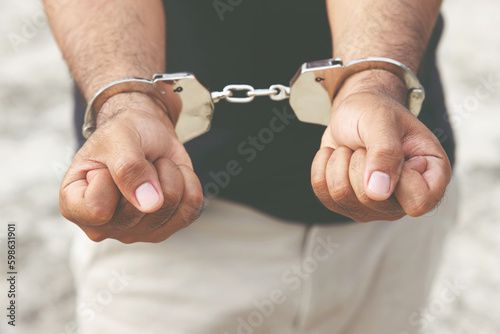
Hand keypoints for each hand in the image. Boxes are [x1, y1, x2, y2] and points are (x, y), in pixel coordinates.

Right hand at [60, 93, 202, 242]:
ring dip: (168, 173)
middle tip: (136, 160)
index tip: (108, 162)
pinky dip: (188, 181)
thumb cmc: (122, 134)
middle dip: (147, 170)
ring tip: (152, 166)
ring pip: (170, 206)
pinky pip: (191, 208)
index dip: (111, 177)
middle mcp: (104, 226)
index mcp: (75, 206)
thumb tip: (150, 204)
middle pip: (140, 210)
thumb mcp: (118, 139)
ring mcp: (137, 231)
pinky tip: (172, 174)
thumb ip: (128, 169)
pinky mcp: (168, 227)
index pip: (98, 209)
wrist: (147, 134)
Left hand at [311, 71, 450, 221]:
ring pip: (342, 196)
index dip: (400, 178)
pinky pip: (323, 192)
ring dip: (340, 161)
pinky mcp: (347, 205)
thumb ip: (385, 152)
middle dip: (360, 161)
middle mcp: (404, 199)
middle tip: (368, 144)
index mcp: (431, 178)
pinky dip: (323, 165)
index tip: (396, 149)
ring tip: (355, 148)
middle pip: (371, 199)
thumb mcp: (382, 120)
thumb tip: (378, 193)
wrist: (354, 113)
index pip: (417, 202)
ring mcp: (375, 206)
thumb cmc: (376, 112)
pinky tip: (337, 155)